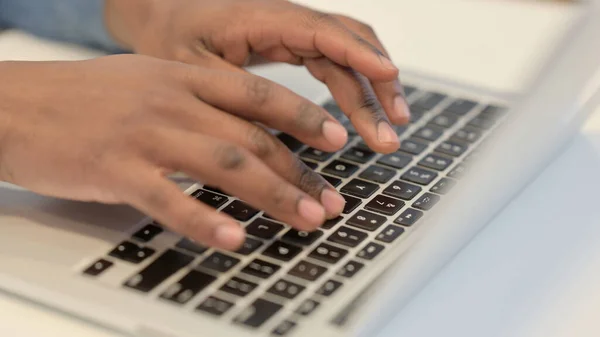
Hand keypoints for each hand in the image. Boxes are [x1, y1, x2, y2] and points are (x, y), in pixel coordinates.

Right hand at [0, 55, 346, 249]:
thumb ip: (197, 101)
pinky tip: (236, 239)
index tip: (337, 139)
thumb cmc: (84, 98)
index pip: (260, 96)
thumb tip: (243, 128)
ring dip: (274, 196)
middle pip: (253, 138)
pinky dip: (207, 221)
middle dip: (300, 174)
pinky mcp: (116, 169)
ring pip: (225, 166)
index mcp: (184, 78)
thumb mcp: (148, 82)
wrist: (15, 104)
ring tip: (307, 219)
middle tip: (331, 202)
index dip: (304, 118)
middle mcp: (173, 102)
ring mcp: (146, 135)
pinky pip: (170, 200)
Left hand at [105, 0, 409, 152]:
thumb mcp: (193, 69)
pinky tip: (365, 114)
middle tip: (391, 134)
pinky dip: (355, 88)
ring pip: (348, 54)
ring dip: (373, 91)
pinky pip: (335, 61)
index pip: (323, 32)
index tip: (389, 77)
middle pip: (349, 45)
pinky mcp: (293, 45)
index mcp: (263, 18)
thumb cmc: (172, 36)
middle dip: (376, 89)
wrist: (162, 14)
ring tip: (388, 132)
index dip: (359, 54)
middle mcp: (287, 20)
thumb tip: (276, 133)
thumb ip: (234, 95)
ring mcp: (294, 32)